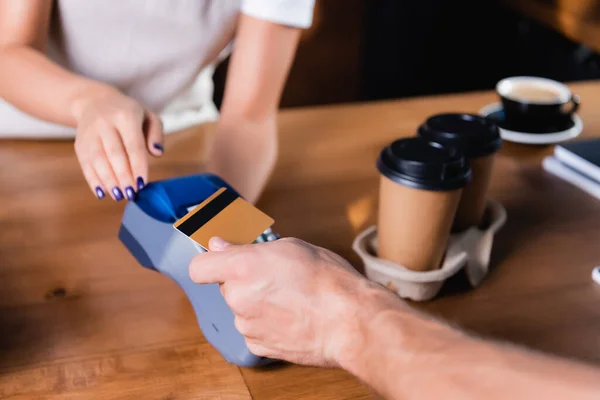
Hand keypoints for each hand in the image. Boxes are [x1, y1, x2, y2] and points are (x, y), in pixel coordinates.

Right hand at [73, 87, 163, 200]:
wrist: (95, 102)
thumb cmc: (129, 114)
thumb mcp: (148, 117)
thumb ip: (156, 134)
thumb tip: (157, 153)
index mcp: (125, 116)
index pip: (133, 144)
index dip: (137, 165)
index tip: (143, 183)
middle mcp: (104, 123)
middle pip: (114, 153)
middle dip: (123, 176)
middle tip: (132, 193)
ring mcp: (89, 133)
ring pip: (98, 160)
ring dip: (108, 180)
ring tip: (119, 196)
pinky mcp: (79, 144)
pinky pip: (85, 164)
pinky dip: (93, 180)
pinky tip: (102, 193)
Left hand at [188, 237, 393, 366]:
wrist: (350, 322)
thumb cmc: (327, 280)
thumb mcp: (291, 247)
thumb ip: (247, 247)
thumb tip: (220, 246)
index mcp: (242, 267)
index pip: (199, 267)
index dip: (209, 262)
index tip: (220, 258)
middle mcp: (238, 297)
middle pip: (226, 287)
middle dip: (244, 281)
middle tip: (275, 276)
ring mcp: (247, 325)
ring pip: (241, 309)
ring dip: (257, 303)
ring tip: (291, 298)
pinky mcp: (259, 347)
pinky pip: (254, 330)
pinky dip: (267, 324)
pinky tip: (292, 317)